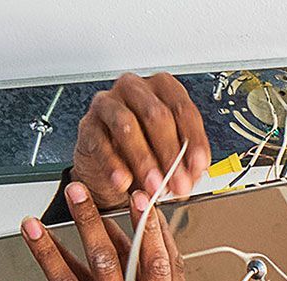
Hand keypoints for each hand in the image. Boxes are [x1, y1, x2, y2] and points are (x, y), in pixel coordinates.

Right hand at [72, 72, 211, 208]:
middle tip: (177, 183)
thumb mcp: (169, 155)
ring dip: (144, 160)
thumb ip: (183, 162)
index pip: (182, 109)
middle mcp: (135, 90)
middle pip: (156, 115)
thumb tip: (192, 174)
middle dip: (170, 154)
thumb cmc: (143, 152)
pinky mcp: (88, 125)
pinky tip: (124, 181)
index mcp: (162, 89)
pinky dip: (113, 166)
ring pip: (127, 125)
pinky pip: (100, 144)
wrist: (108, 169)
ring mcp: (108, 104)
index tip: (198, 166)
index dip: (194, 140)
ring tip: (153, 186)